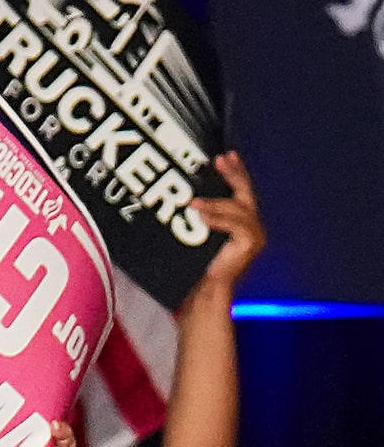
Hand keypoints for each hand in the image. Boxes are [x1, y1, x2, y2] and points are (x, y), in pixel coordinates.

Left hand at [193, 152, 265, 291]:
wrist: (209, 289)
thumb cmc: (203, 265)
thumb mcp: (203, 235)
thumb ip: (206, 216)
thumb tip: (190, 197)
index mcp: (245, 222)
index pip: (242, 190)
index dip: (236, 171)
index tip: (226, 156)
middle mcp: (255, 225)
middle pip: (246, 192)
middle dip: (234, 175)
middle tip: (219, 160)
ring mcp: (256, 234)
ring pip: (237, 209)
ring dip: (214, 204)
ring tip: (194, 203)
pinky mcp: (251, 243)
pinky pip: (234, 225)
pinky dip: (218, 219)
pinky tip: (203, 216)